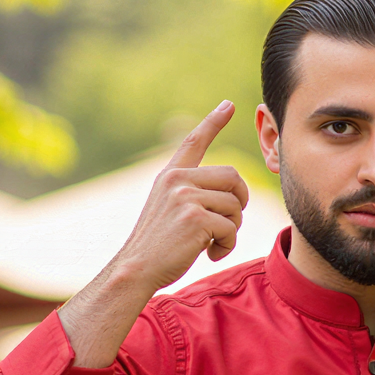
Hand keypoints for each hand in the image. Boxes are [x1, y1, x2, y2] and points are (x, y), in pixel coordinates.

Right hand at [58, 101, 249, 366]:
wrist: (135, 270)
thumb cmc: (156, 247)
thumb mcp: (168, 210)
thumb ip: (192, 195)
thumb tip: (232, 192)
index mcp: (169, 176)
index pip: (194, 142)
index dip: (213, 122)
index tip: (229, 105)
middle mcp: (177, 181)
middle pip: (233, 177)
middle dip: (239, 202)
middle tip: (228, 224)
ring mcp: (185, 197)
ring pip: (235, 205)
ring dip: (232, 230)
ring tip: (212, 244)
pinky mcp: (196, 218)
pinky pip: (231, 227)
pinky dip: (228, 245)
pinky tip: (211, 254)